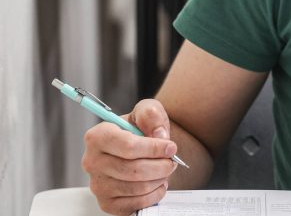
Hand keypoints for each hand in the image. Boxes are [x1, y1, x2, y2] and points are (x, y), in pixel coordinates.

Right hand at [82, 99, 176, 215]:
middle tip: (172, 161)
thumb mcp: (147, 111)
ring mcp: (97, 185)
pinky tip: (158, 183)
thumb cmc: (142, 130)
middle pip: (134, 169)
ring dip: (159, 179)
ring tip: (165, 170)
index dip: (154, 148)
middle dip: (161, 166)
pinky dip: (154, 194)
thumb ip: (151, 115)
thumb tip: (159, 135)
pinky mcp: (107, 203)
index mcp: (97, 136)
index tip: (171, 147)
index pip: (128, 146)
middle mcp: (92, 162)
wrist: (142, 149)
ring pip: (136, 187)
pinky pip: (136, 204)